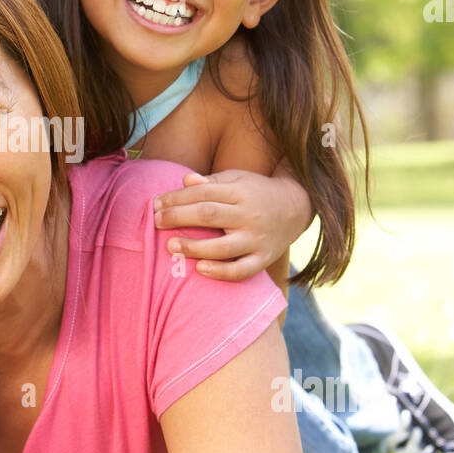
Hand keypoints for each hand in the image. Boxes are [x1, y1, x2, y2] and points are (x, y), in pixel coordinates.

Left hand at [153, 169, 301, 281]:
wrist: (297, 208)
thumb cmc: (257, 192)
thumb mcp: (237, 179)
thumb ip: (211, 182)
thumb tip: (185, 179)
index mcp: (241, 192)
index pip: (203, 193)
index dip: (177, 198)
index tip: (156, 203)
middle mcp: (250, 215)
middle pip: (209, 215)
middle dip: (178, 218)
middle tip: (156, 222)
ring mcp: (258, 239)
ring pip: (224, 246)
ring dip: (194, 247)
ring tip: (170, 246)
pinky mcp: (264, 259)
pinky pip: (242, 270)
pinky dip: (221, 272)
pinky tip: (200, 269)